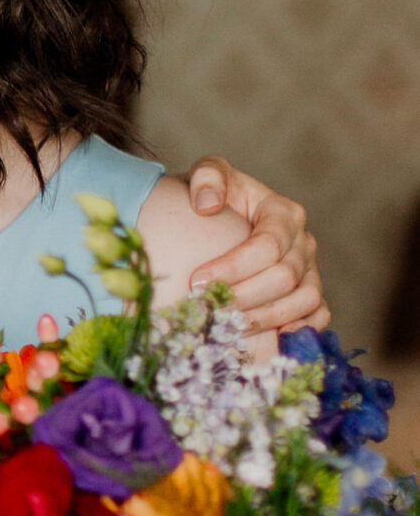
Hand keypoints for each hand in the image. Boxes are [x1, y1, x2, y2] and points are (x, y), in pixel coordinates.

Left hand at [185, 158, 326, 332]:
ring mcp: (311, 270)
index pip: (266, 245)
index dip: (232, 267)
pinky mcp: (311, 293)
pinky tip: (270, 340)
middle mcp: (303, 242)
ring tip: (228, 328)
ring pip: (304, 300)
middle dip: (243, 297)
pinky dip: (300, 330)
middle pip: (284, 277)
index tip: (196, 281)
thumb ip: (207, 177)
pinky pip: (318, 315)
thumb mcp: (208, 175)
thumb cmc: (214, 199)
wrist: (221, 220)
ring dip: (266, 318)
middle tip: (207, 309)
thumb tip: (208, 204)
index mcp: (283, 213)